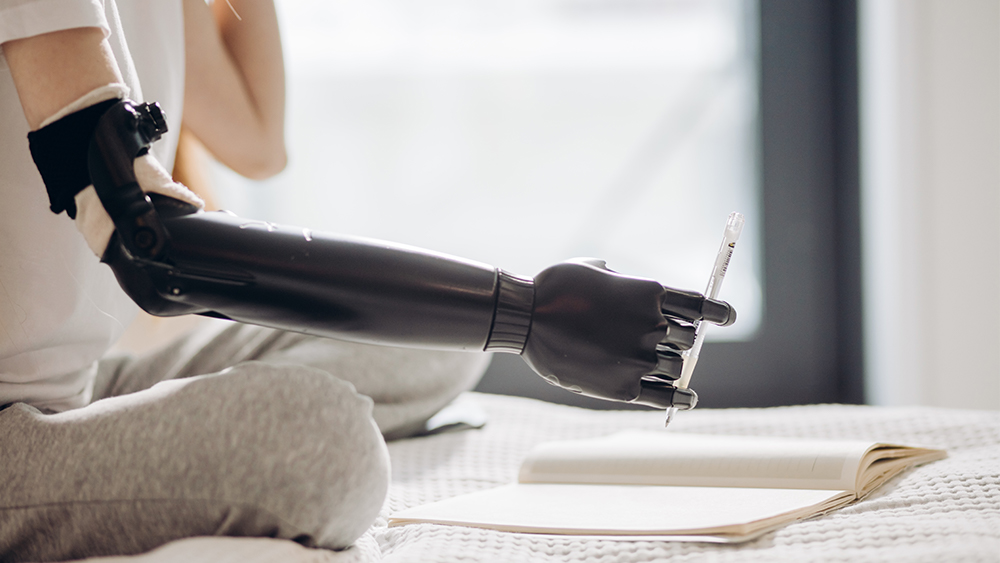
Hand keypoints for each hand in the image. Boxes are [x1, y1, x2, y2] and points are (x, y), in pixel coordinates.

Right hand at [520, 258, 734, 408]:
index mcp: (651, 293)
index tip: (726, 317)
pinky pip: (666, 397)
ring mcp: (640, 359)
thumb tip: (629, 288)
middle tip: (661, 340)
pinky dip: (681, 399)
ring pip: (675, 367)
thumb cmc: (554, 288)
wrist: (525, 318)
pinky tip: (687, 399)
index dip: (718, 313)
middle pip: (687, 339)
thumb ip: (622, 282)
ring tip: (658, 364)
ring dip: (670, 364)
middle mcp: (653, 326)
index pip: (702, 307)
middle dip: (678, 338)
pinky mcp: (624, 388)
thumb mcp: (594, 270)